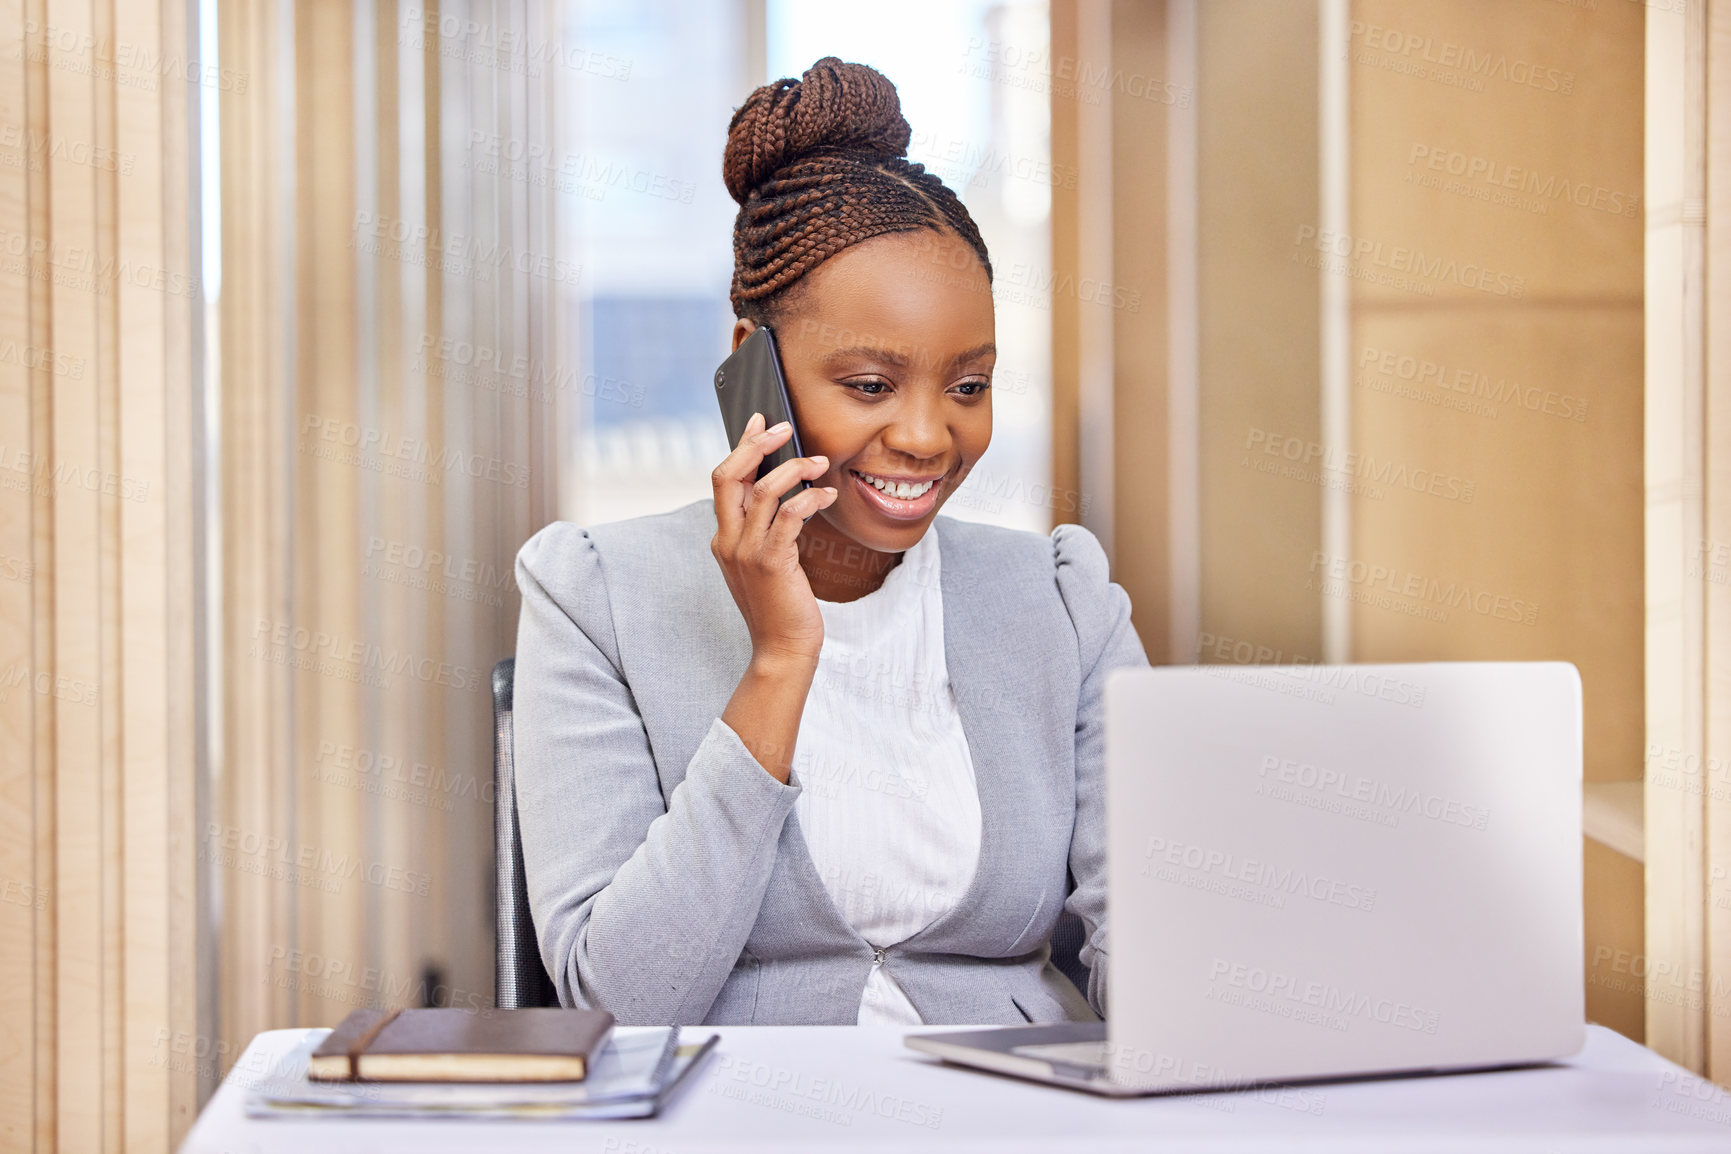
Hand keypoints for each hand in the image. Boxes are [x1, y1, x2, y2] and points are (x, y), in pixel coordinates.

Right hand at [710, 412, 837, 670]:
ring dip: (794, 468)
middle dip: (757, 445)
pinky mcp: (771, 563)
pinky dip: (810, 497)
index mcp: (723, 538)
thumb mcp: (764, 561)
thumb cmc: (781, 605)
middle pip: (729, 475)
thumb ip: (765, 529)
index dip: (741, 446)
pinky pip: (789, 515)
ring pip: (762, 491)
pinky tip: (828, 495)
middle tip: (785, 428)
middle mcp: (728, 541)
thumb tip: (786, 489)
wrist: (783, 649)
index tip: (760, 422)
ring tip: (821, 462)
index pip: (724, 479)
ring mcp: (746, 552)